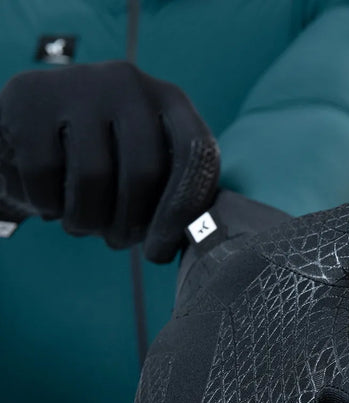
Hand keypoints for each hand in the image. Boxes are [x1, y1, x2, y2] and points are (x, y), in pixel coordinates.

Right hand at [0, 61, 218, 261]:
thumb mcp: (145, 172)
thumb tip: (202, 238)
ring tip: (83, 223)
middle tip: (116, 242)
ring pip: (92, 177)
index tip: (158, 252)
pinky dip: (47, 205)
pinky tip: (50, 201)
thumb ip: (175, 197)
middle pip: (144, 171)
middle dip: (129, 224)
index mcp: (171, 101)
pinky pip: (45, 176)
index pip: (198, 153)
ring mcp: (78, 85)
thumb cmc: (103, 166)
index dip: (182, 212)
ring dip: (86, 221)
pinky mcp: (30, 101)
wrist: (27, 132)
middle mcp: (130, 83)